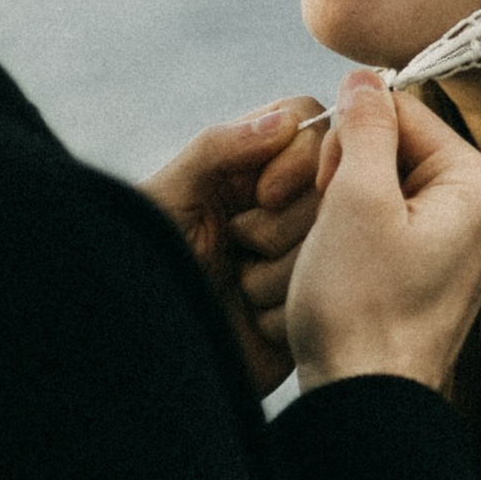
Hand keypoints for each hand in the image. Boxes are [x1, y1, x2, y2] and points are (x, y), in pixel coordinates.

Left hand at [139, 98, 325, 388]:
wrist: (144, 360)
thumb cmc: (145, 271)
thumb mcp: (169, 198)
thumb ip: (219, 148)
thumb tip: (287, 119)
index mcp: (247, 169)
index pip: (309, 130)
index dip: (301, 158)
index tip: (264, 196)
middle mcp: (283, 207)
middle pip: (333, 186)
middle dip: (281, 224)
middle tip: (237, 248)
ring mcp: (302, 256)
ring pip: (335, 243)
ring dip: (278, 272)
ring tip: (239, 290)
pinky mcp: (311, 305)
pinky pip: (330, 295)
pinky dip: (286, 311)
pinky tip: (254, 323)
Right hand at [283, 72, 480, 394]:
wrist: (365, 401)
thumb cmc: (361, 309)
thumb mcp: (354, 200)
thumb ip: (364, 127)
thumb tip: (364, 78)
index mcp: (479, 185)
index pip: (405, 111)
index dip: (350, 138)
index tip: (324, 185)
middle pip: (397, 149)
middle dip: (346, 174)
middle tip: (322, 222)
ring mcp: (462, 247)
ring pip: (385, 187)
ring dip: (343, 206)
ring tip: (329, 253)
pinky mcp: (435, 275)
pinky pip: (389, 226)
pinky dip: (353, 237)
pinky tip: (339, 271)